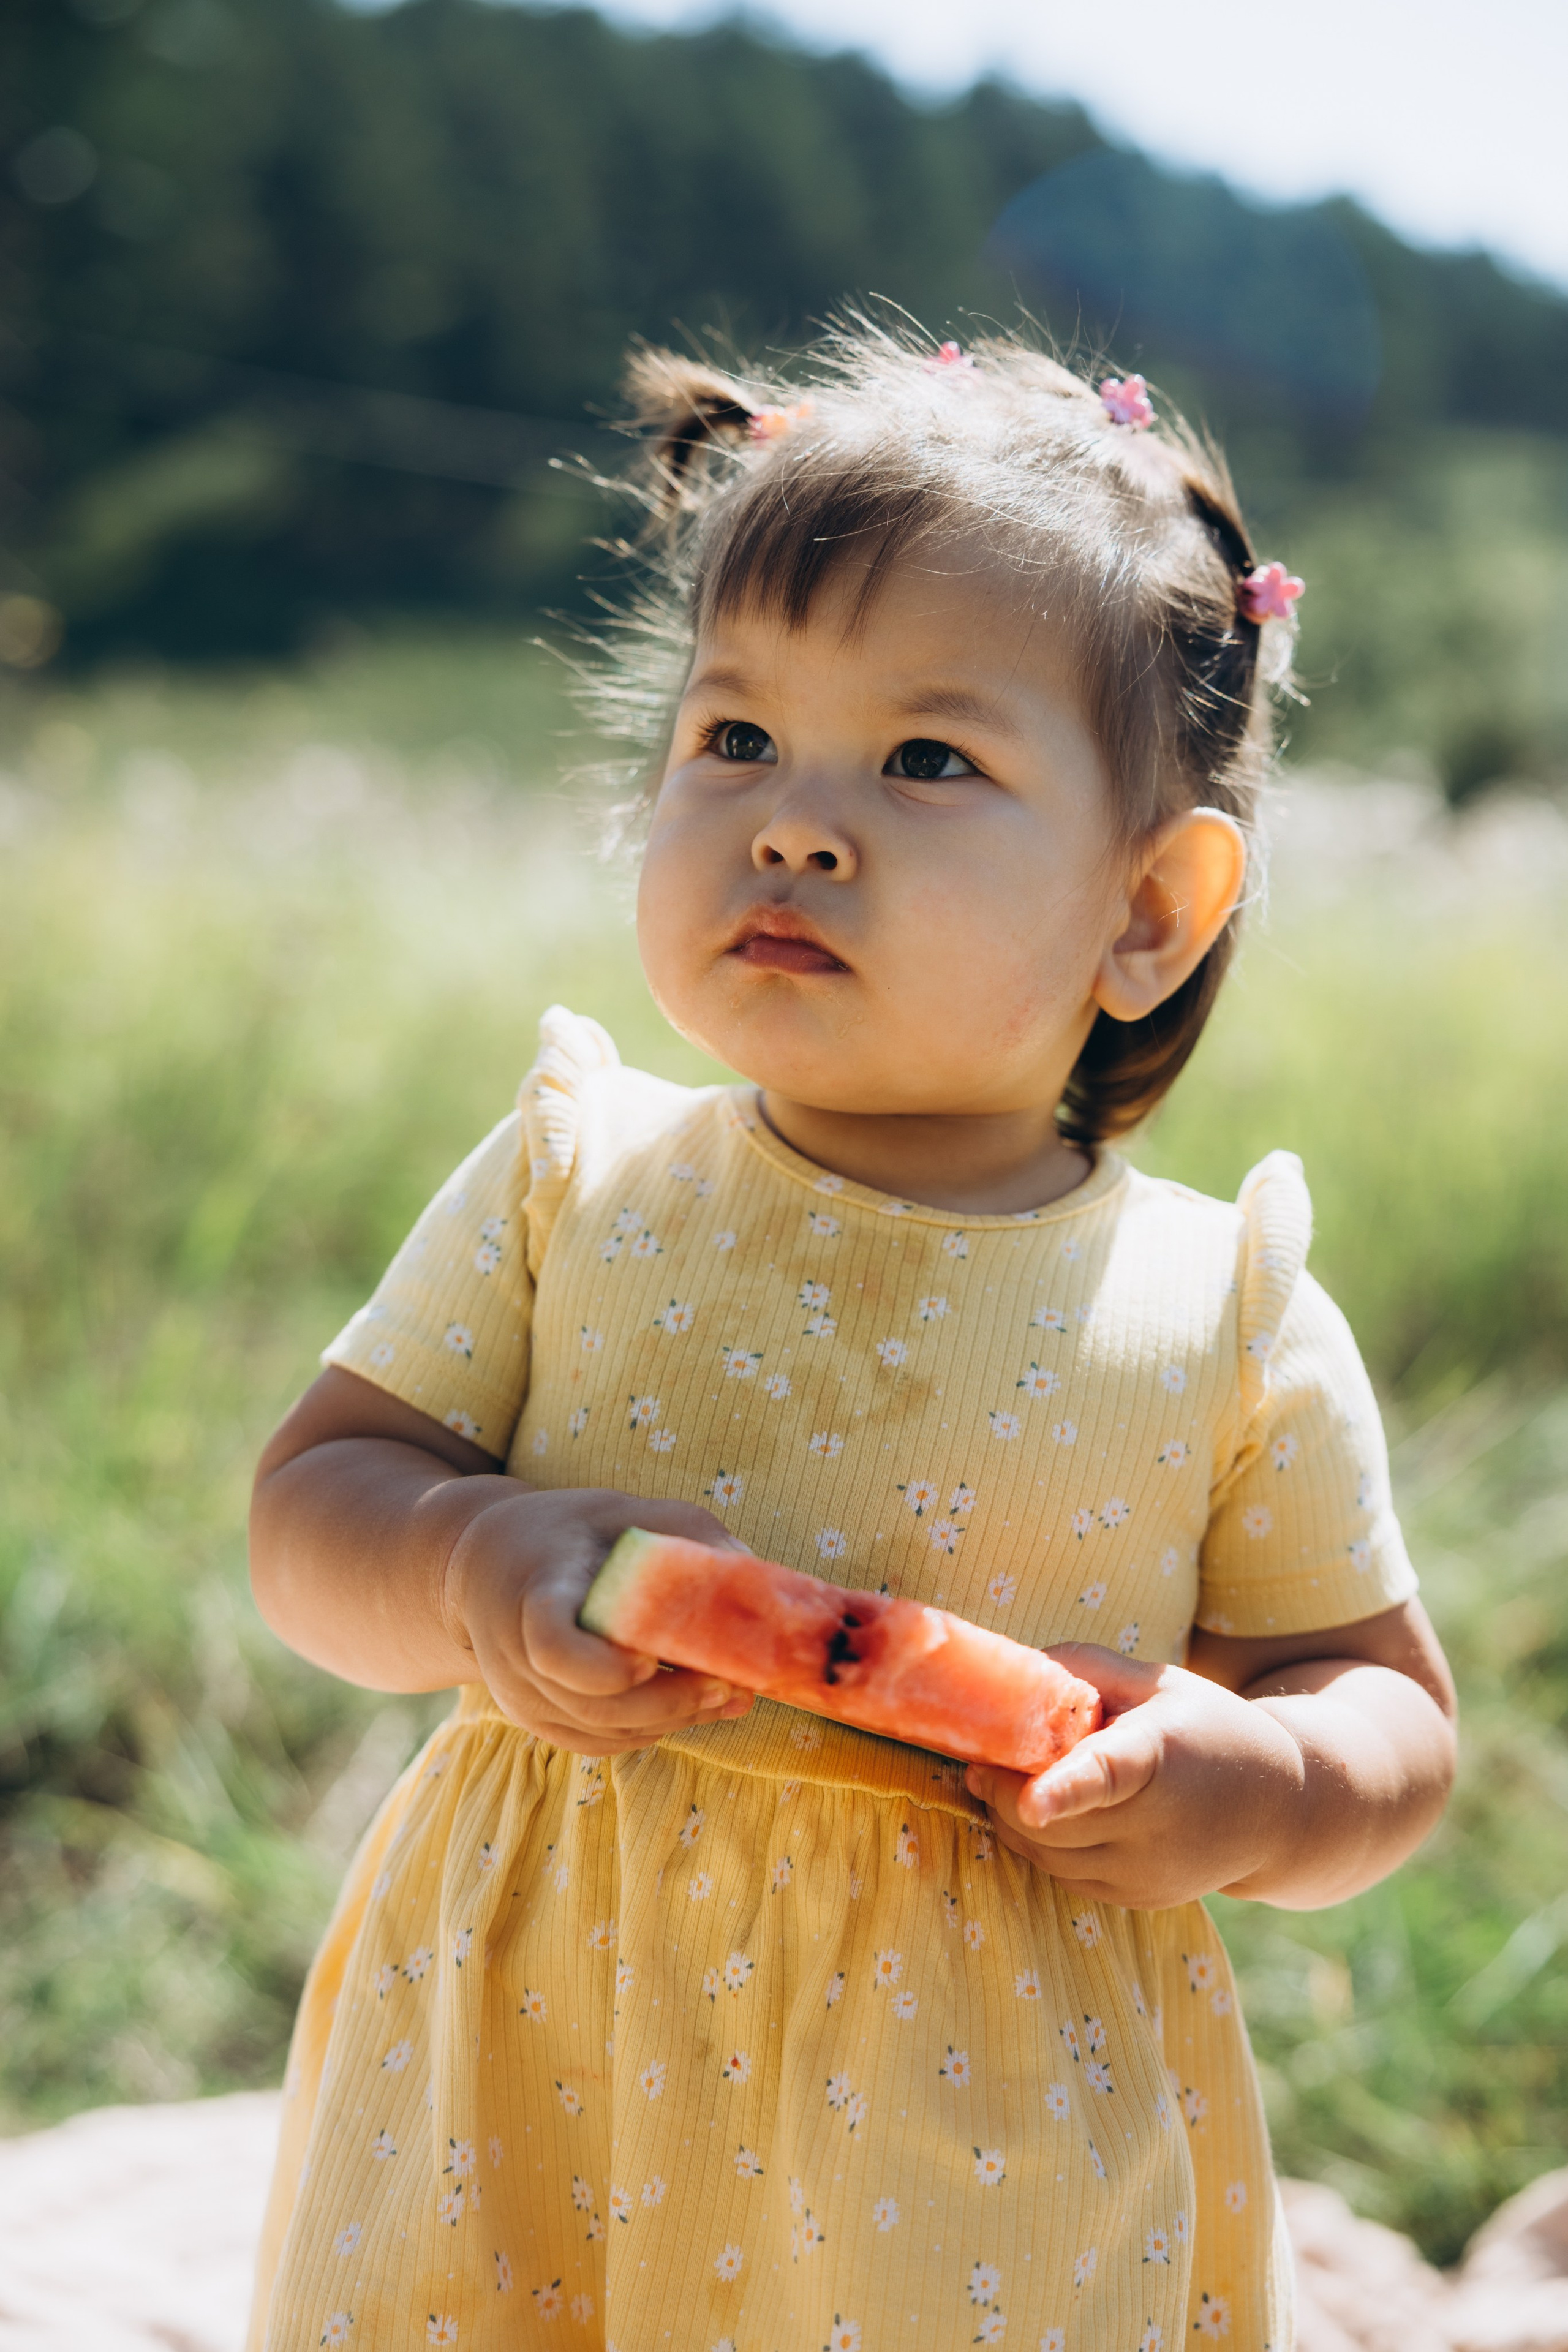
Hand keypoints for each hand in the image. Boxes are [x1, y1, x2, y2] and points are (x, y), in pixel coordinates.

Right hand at [444, 1487, 755, 1755]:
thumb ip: (682, 1532)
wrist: (483, 1568)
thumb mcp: (619, 1511)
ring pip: (603, 1731)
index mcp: (533, 1595)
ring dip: (671, 1720)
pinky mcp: (541, 1721)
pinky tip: (696, 1708)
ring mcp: (523, 1698)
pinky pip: (602, 1741)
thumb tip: (751, 1571)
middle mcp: (516, 1658)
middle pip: (592, 1705)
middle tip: (730, 1684)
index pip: (552, 1649)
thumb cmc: (565, 1533)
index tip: (650, 1657)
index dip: (603, 1666)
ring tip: (729, 1695)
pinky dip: (652, 1730)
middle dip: (669, 1701)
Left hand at [962, 1646, 1307, 1909]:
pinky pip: (1061, 1874)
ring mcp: (1145, 1873)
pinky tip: (1051, 1810)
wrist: (1277, 1809)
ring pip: (1044, 1854)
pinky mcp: (1136, 1898)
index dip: (1065, 1789)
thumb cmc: (1205, 1727)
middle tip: (986, 1757)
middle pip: (1047, 1823)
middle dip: (1000, 1789)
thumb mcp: (1156, 1682)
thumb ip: (1085, 1670)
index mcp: (1158, 1756)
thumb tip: (1014, 1676)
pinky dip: (1041, 1843)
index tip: (1031, 1800)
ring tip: (1020, 1778)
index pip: (1108, 1776)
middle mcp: (1155, 1827)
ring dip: (1012, 1818)